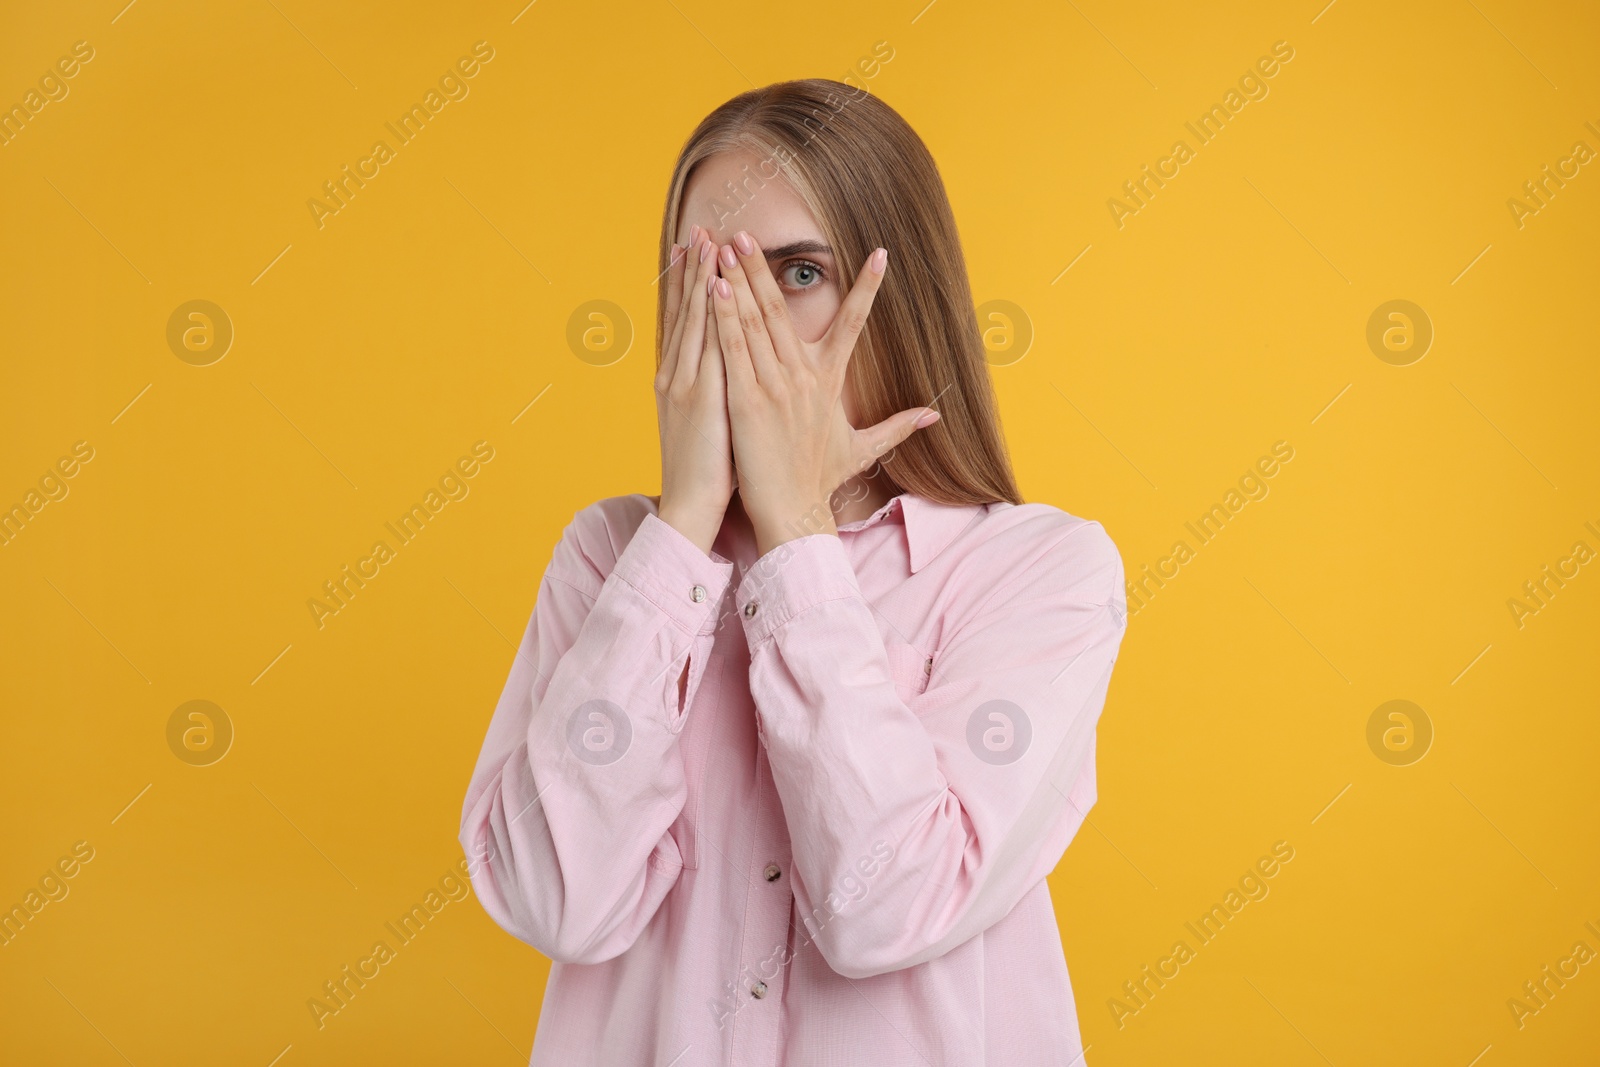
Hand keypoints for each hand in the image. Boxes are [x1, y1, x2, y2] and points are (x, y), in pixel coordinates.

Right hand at [655, 227, 736, 554]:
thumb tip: (725, 374)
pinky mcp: (698, 396)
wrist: (689, 505)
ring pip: (692, 320)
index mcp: (677, 381)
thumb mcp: (706, 423)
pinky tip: (715, 286)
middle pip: (683, 311)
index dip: (686, 285)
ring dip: (699, 278)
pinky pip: (706, 344)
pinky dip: (708, 311)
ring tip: (707, 242)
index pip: (682, 323)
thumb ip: (712, 392)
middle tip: (698, 229)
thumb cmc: (706, 470)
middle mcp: (675, 375)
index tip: (693, 251)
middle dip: (691, 269)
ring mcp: (684, 383)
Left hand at [710, 234, 940, 556]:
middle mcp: (804, 378)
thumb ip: (896, 426)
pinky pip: (734, 350)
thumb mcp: (861, 449)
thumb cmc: (819, 481)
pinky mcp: (747, 402)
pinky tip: (717, 289)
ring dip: (741, 281)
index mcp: (829, 383)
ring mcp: (775, 387)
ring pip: (756, 323)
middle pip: (785, 311)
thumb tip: (935, 416)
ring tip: (727, 246)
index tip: (881, 253)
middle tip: (750, 231)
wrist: (792, 513)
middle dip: (765, 269)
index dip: (869, 289)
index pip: (854, 325)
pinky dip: (726, 318)